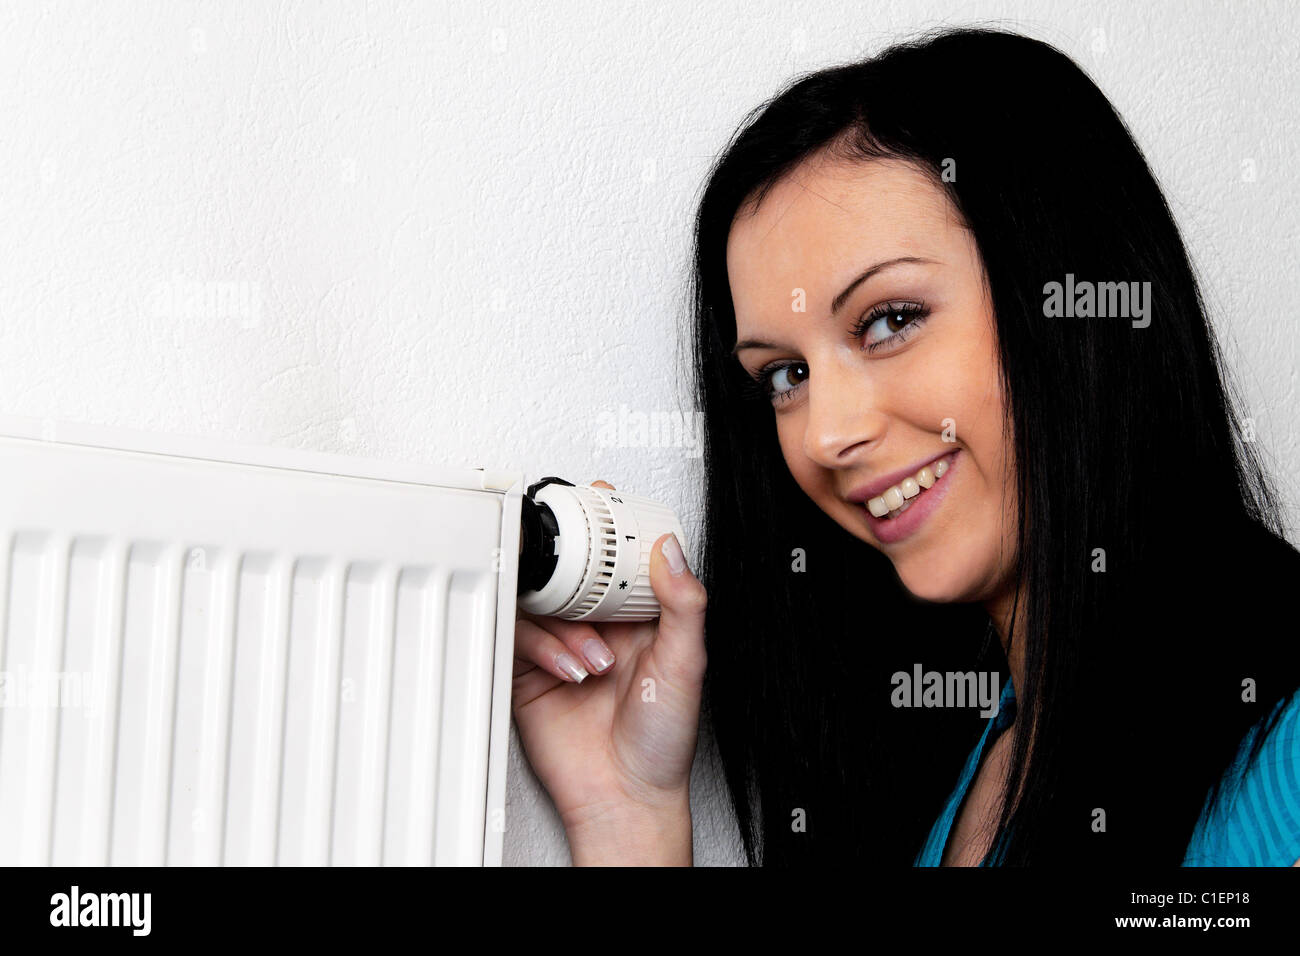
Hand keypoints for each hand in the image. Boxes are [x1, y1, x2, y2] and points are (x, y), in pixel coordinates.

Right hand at [511, 480, 706, 864]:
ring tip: (593, 660)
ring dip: (565, 627)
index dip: (610, 528)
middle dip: (575, 572)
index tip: (604, 501)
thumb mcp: (685, 665)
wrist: (624, 795)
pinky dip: (541, 648)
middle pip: (571, 573)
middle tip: (576, 566)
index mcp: (639, 617)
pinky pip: (518, 637)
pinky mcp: (529, 670)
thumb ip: (683, 604)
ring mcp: (561, 646)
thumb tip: (672, 550)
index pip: (620, 559)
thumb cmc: (661, 742)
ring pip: (541, 603)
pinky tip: (568, 671)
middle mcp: (598, 626)